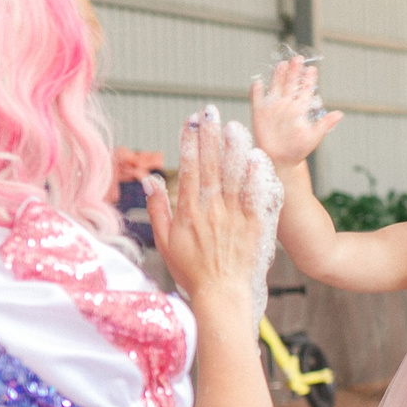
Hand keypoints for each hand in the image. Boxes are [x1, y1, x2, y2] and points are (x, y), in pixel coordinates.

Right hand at [150, 110, 266, 314]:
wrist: (221, 295)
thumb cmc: (191, 271)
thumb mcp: (165, 242)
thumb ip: (159, 209)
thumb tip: (150, 181)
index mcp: (188, 213)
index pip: (189, 170)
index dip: (189, 143)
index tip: (190, 121)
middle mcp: (210, 211)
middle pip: (210, 166)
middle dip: (209, 136)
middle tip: (209, 111)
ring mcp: (233, 218)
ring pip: (233, 177)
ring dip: (232, 149)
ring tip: (233, 125)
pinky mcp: (253, 226)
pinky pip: (255, 197)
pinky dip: (255, 177)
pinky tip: (256, 157)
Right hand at [249, 56, 340, 166]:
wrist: (280, 161)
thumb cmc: (298, 150)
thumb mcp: (314, 137)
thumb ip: (325, 124)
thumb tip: (340, 114)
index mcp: (299, 109)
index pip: (305, 90)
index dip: (308, 80)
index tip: (312, 69)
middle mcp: (286, 105)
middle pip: (290, 84)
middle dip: (294, 71)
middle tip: (298, 59)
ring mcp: (273, 108)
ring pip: (275, 87)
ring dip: (278, 76)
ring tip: (282, 65)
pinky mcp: (259, 114)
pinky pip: (257, 99)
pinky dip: (257, 91)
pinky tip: (258, 83)